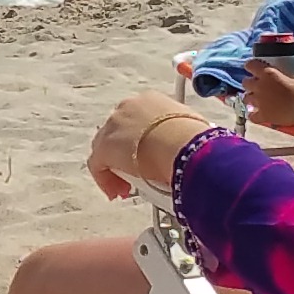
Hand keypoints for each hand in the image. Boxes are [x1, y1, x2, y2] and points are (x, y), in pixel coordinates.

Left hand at [86, 95, 205, 201]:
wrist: (185, 146)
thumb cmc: (195, 140)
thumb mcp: (192, 132)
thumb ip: (181, 138)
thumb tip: (187, 152)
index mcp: (151, 101)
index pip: (138, 121)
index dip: (140, 143)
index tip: (149, 158)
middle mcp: (129, 108)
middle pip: (118, 134)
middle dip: (125, 156)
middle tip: (137, 175)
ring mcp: (114, 126)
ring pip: (106, 149)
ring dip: (116, 168)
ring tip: (128, 187)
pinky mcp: (104, 147)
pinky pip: (98, 166)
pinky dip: (105, 180)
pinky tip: (117, 192)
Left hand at [245, 61, 293, 129]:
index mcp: (267, 73)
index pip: (250, 65)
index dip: (250, 66)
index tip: (254, 68)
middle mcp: (259, 86)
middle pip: (245, 82)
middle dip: (249, 84)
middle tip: (256, 86)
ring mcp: (258, 101)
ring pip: (245, 98)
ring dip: (250, 99)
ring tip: (255, 101)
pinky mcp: (262, 115)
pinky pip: (251, 116)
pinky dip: (253, 116)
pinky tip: (256, 116)